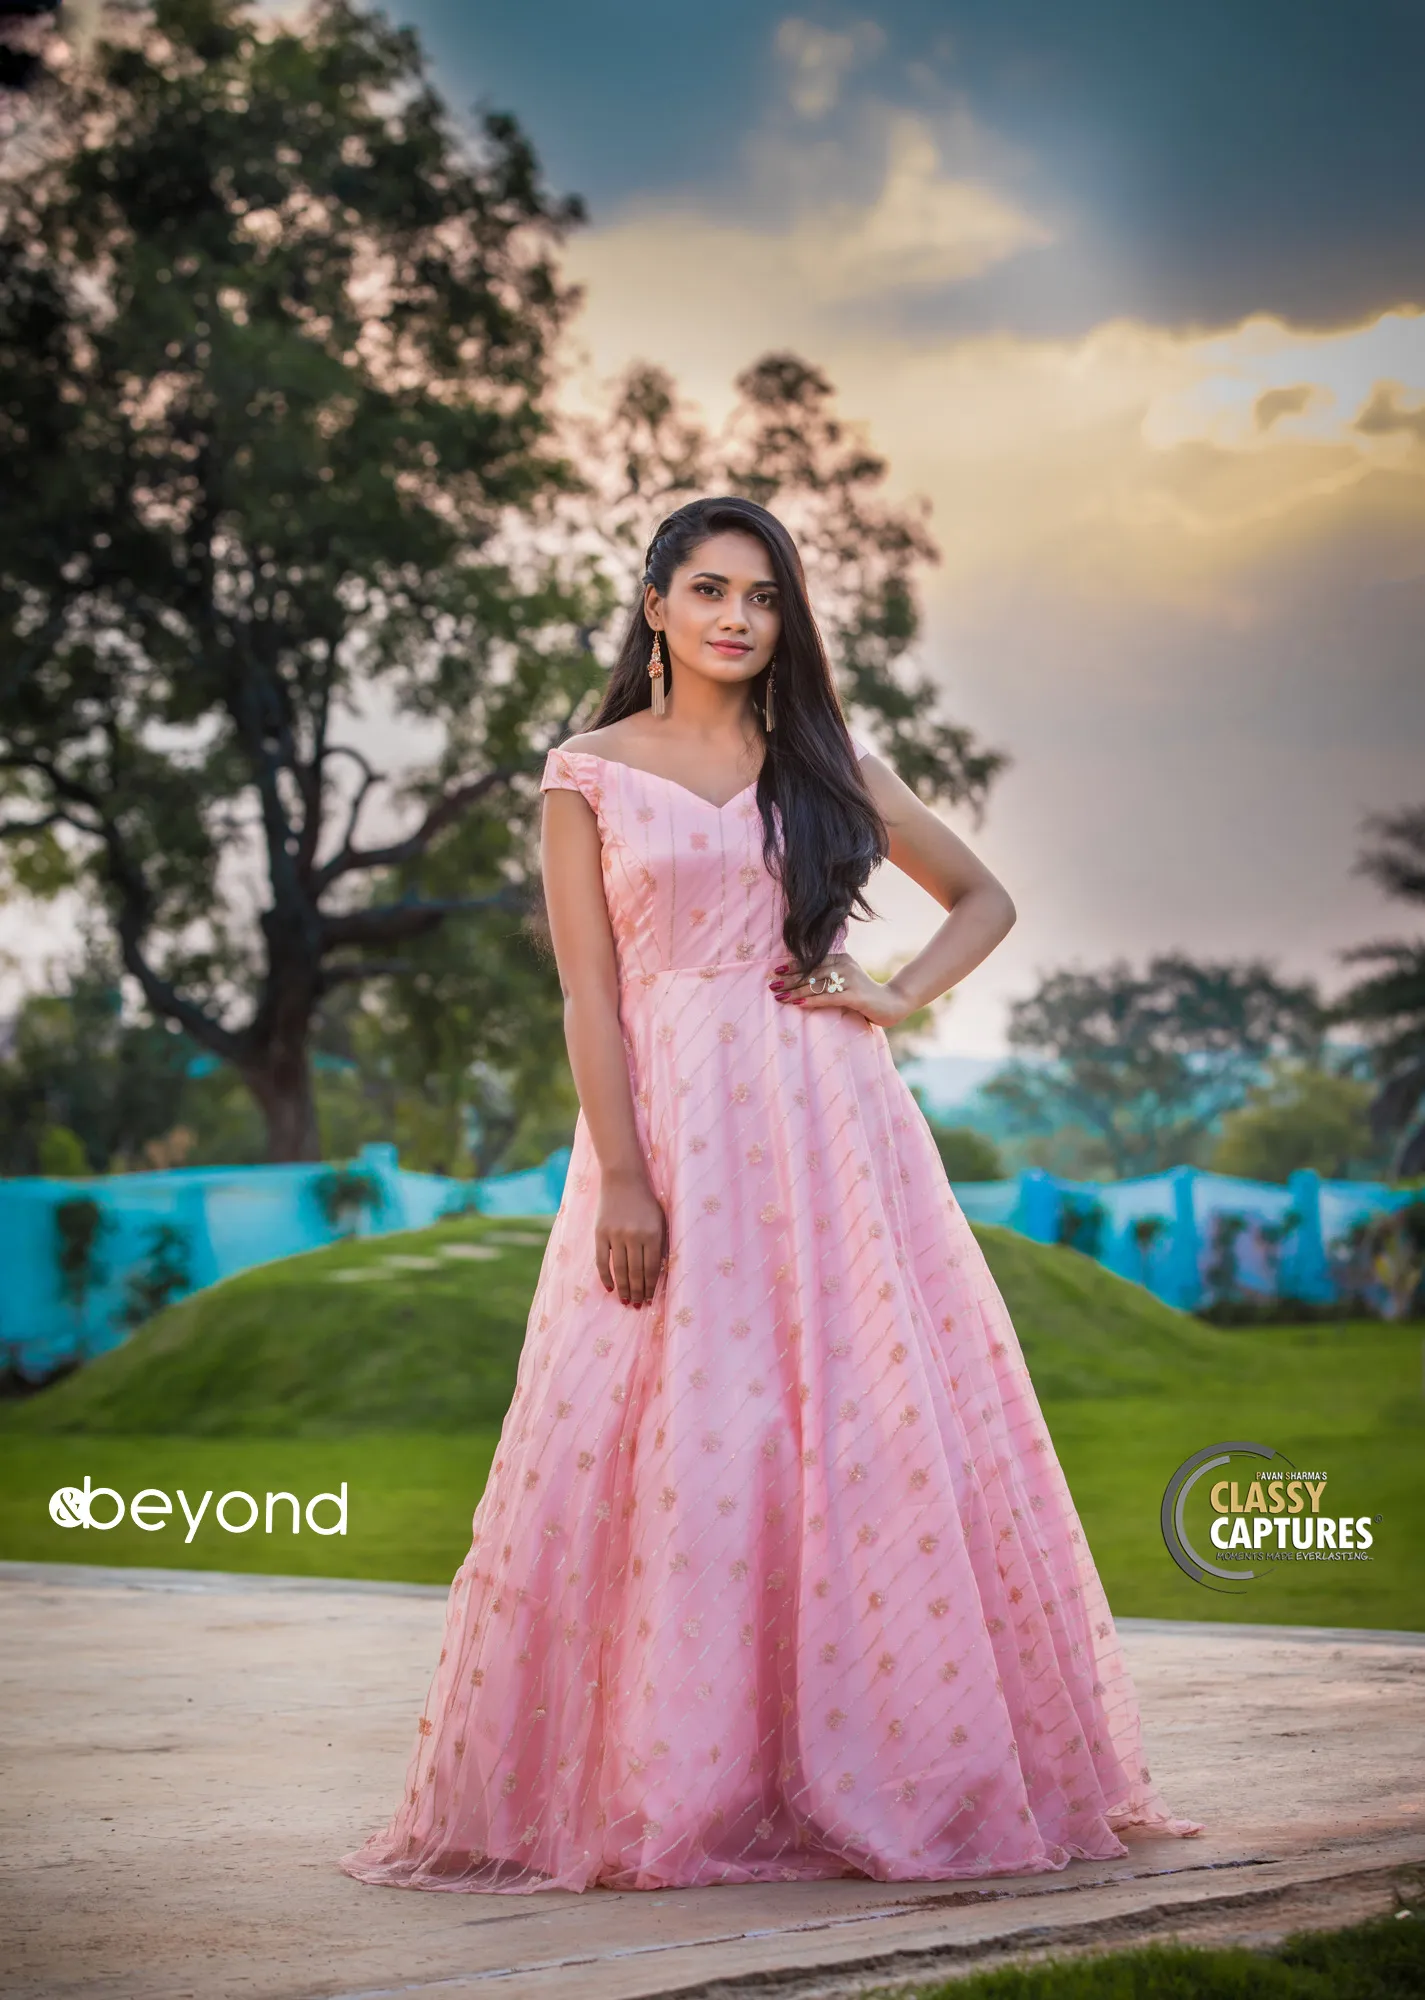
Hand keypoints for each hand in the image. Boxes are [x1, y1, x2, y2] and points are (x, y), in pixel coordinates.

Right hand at [594, 1167, 665, 1308]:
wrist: (623, 1178)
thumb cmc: (645, 1201)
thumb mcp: (659, 1220)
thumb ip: (658, 1244)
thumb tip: (655, 1274)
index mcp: (652, 1234)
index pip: (651, 1269)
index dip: (650, 1287)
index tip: (650, 1299)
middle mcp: (634, 1236)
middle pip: (636, 1273)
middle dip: (637, 1292)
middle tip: (637, 1305)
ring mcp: (615, 1235)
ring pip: (620, 1270)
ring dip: (623, 1288)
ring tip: (626, 1301)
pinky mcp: (600, 1233)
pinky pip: (602, 1261)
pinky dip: (606, 1276)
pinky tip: (610, 1287)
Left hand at [768, 952, 910, 1029]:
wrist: (891, 1004)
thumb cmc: (863, 994)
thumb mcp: (845, 981)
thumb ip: (828, 977)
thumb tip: (801, 980)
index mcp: (841, 959)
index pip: (813, 961)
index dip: (794, 966)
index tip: (776, 971)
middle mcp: (845, 966)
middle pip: (812, 972)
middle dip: (790, 979)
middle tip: (772, 985)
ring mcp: (851, 980)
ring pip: (818, 984)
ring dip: (796, 991)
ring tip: (780, 997)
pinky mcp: (855, 996)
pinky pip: (829, 997)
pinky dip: (812, 1000)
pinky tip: (798, 1003)